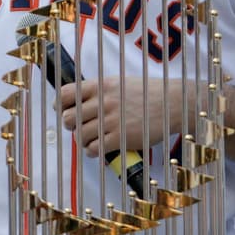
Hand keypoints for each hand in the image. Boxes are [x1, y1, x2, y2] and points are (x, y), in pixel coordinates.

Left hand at [58, 77, 183, 156]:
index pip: (66, 94)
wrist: (173, 103)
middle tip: (83, 127)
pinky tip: (101, 148)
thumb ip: (100, 90)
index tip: (65, 111)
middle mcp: (103, 101)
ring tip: (94, 140)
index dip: (61, 105)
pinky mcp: (119, 137)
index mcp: (101, 85)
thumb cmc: (148, 93)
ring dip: (84, 141)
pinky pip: (93, 149)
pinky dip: (93, 152)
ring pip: (79, 136)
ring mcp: (110, 120)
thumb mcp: (121, 83)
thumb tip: (79, 102)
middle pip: (68, 119)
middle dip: (72, 126)